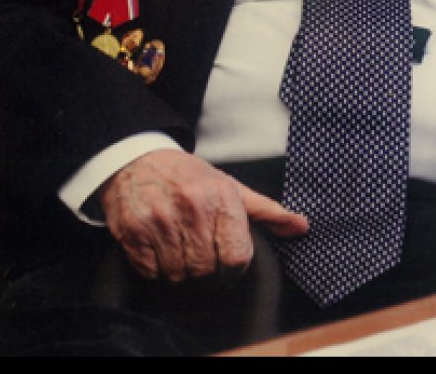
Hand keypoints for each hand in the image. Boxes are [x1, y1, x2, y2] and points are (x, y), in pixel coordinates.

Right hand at [98, 149, 308, 281]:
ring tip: (178, 249)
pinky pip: (150, 272)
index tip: (227, 263)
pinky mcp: (134, 231)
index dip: (234, 268)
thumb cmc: (190, 176)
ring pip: (177, 275)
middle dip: (205, 271)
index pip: (236, 256)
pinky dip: (155, 269)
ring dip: (179, 271)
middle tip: (199, 255)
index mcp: (221, 198)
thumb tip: (302, 227)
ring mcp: (161, 220)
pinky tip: (158, 248)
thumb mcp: (231, 186)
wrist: (139, 159)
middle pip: (205, 271)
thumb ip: (267, 211)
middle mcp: (192, 208)